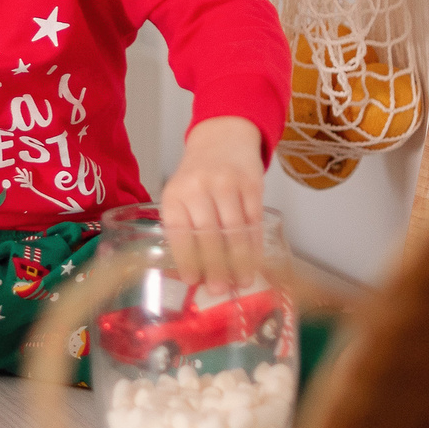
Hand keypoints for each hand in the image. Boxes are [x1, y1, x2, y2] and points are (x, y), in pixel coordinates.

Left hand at [159, 117, 269, 289]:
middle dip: (215, 266)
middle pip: (207, 234)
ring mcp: (226, 183)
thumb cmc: (197, 175)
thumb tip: (194, 272)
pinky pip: (253, 220)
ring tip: (241, 281)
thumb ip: (185, 225)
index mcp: (174, 194)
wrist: (222, 137)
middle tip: (220, 290)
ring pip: (233, 230)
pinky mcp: (250, 183)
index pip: (179, 232)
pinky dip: (254, 244)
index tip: (193, 281)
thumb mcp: (180, 194)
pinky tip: (254, 260)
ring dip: (239, 260)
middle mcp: (198, 187)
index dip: (187, 259)